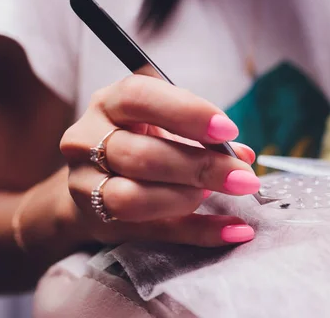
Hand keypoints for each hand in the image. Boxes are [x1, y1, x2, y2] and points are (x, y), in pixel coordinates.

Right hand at [59, 75, 258, 247]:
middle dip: (200, 167)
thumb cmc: (135, 139)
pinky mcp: (100, 222)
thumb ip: (198, 132)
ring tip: (217, 194)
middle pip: (143, 156)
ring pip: (134, 198)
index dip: (187, 112)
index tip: (228, 130)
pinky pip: (154, 231)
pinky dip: (199, 232)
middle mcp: (87, 141)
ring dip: (187, 198)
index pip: (141, 98)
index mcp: (109, 103)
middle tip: (244, 177)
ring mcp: (85, 185)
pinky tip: (234, 229)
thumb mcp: (159, 122)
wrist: (91, 178)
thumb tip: (243, 155)